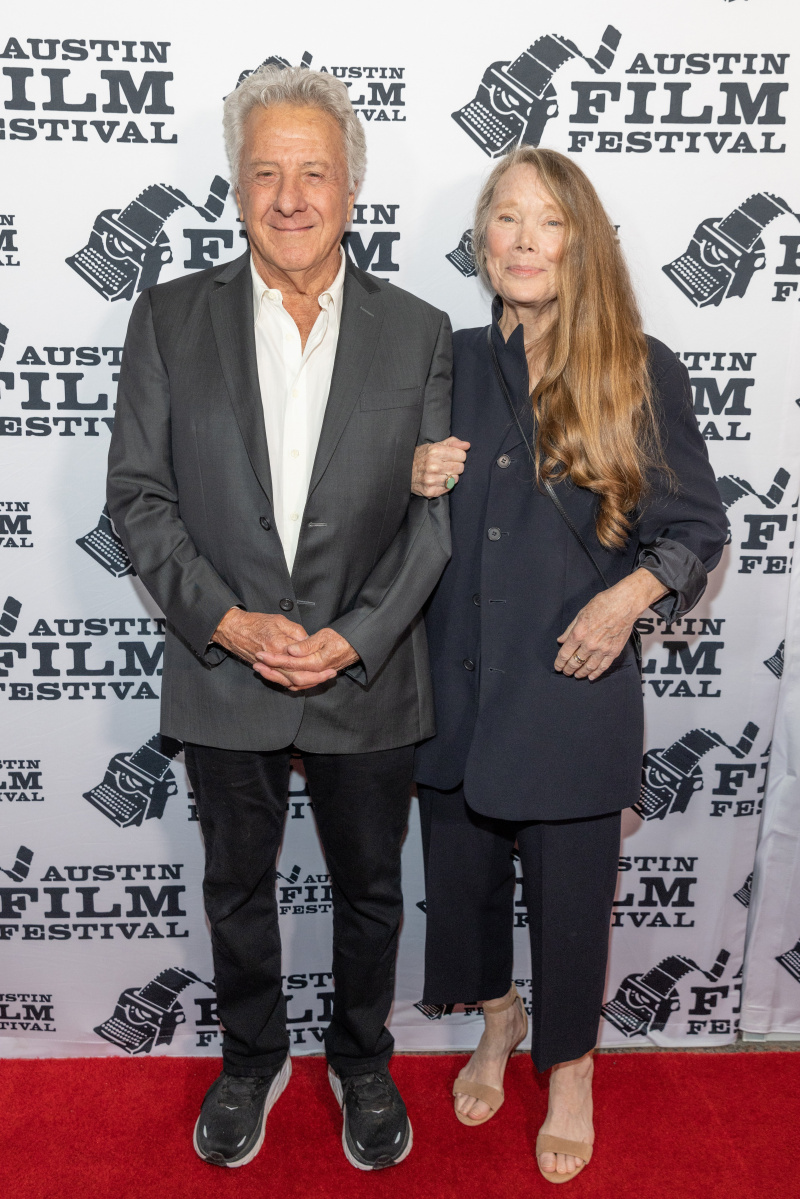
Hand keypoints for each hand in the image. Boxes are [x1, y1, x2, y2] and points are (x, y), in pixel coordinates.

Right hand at [213, 608, 336, 689]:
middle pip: (298, 677)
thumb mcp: (279, 621)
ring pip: (289, 682)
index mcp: (279, 646)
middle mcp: (274, 660)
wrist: (233, 629)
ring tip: (320, 680)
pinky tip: (303, 683)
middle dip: (316, 678)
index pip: (302, 660)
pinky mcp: (264, 670)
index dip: (317, 664)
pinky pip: (280, 682)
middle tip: (330, 675)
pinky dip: (292, 684)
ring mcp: (268, 667)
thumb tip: (309, 642)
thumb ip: (296, 633)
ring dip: (306, 683)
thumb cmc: (255, 622)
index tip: (330, 663)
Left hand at [254, 627, 356, 691]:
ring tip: (260, 669)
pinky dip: (284, 682)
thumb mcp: (325, 636)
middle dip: (271, 670)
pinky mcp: (314, 678)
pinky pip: (297, 686)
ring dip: (275, 677)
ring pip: (292, 683)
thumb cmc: (340, 640)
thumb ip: (307, 644)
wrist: (354, 647)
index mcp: (317, 662)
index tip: (261, 654)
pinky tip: (275, 676)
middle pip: (289, 676)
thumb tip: (291, 650)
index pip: (291, 663)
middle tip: (256, 662)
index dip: (275, 659)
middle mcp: (315, 673)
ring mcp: (315, 678)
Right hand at [411, 436, 469, 496]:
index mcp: (435, 452)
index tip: (452, 457)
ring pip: (455, 479)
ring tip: (441, 473)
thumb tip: (467, 445)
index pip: (461, 455)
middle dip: (456, 466)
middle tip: (446, 465)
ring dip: (451, 476)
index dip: (458, 455)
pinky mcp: (430, 491)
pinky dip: (445, 485)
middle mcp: (433, 466)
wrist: (403, 471)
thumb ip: (452, 443)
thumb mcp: (434, 446)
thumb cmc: (421, 457)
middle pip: (460, 467)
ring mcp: (431, 480)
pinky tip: (438, 480)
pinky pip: (448, 488)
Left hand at [554, 568, 667, 680]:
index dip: (559, 663)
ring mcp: (602, 649)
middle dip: (568, 669)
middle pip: (575, 662)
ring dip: (581, 673)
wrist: (625, 604)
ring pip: (588, 667)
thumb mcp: (581, 614)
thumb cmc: (603, 604)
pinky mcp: (614, 651)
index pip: (564, 654)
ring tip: (576, 675)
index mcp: (579, 634)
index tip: (557, 667)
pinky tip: (591, 676)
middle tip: (566, 672)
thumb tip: (561, 640)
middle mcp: (589, 644)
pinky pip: (603, 667)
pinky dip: (596, 673)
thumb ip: (570, 630)